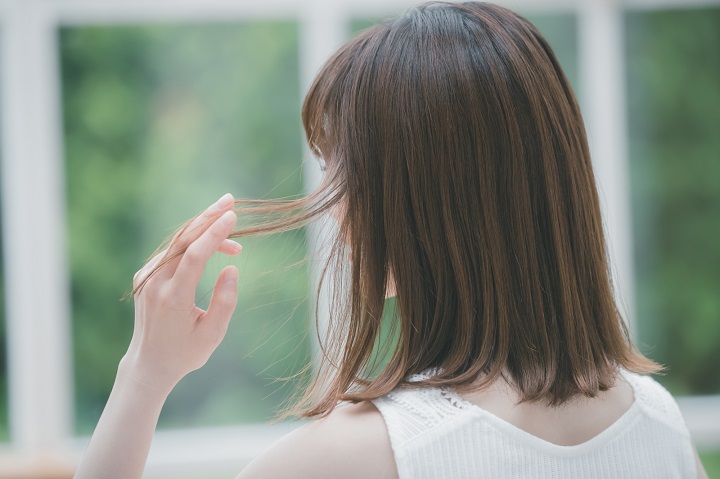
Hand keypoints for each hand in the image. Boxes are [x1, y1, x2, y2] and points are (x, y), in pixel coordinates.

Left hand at [121, 193, 241, 394]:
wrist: (149, 363)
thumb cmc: (185, 352)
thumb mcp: (213, 334)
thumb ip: (225, 302)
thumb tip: (231, 268)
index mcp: (173, 298)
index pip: (194, 256)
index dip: (214, 234)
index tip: (232, 217)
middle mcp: (155, 284)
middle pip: (183, 240)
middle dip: (207, 218)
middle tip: (230, 201)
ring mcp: (146, 278)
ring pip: (178, 243)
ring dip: (204, 233)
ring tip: (233, 238)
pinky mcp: (145, 276)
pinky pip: (172, 251)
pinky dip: (193, 243)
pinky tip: (212, 245)